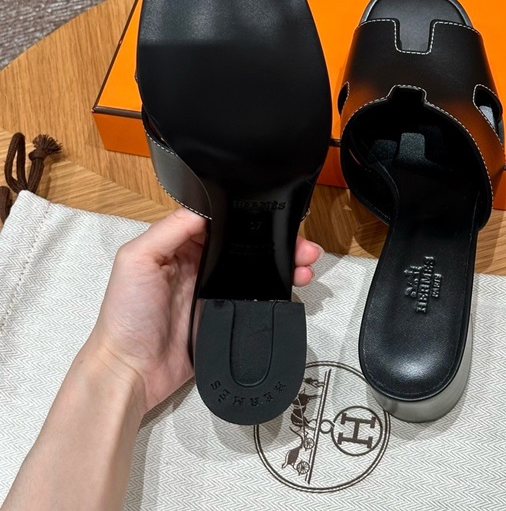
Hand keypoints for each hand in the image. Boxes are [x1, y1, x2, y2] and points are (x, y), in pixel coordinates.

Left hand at [86, 208, 322, 415]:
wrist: (131, 371)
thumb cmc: (127, 312)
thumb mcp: (137, 259)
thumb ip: (169, 230)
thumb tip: (206, 207)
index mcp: (180, 244)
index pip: (222, 221)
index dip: (250, 216)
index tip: (276, 215)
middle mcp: (200, 263)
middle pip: (246, 244)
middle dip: (277, 241)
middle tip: (302, 246)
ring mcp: (215, 290)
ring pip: (257, 269)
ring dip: (283, 264)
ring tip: (306, 265)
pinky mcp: (226, 315)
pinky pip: (256, 298)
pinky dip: (277, 291)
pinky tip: (293, 287)